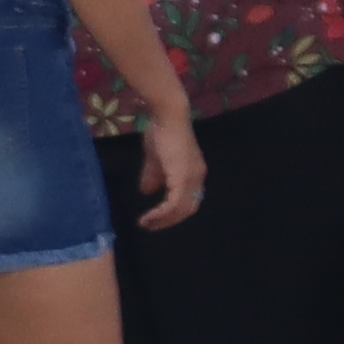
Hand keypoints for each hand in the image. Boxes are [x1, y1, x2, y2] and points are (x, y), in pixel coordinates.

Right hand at [133, 101, 205, 233]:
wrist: (168, 117)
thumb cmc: (162, 132)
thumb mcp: (155, 158)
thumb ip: (153, 176)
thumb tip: (146, 191)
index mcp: (194, 173)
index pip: (188, 200)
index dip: (173, 212)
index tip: (155, 218)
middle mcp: (197, 178)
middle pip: (188, 209)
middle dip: (168, 221)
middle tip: (151, 225)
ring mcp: (191, 179)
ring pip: (181, 209)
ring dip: (163, 220)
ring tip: (146, 223)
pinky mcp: (183, 178)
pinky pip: (174, 204)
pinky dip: (161, 214)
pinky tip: (148, 216)